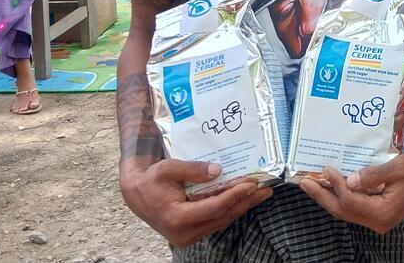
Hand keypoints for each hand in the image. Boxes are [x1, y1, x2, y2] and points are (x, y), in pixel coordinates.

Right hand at [120, 160, 272, 247]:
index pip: (214, 207)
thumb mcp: (168, 168)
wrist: (136, 195)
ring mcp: (188, 235)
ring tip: (261, 192)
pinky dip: (231, 208)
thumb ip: (193, 169)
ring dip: (242, 206)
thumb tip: (217, 170)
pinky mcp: (192, 232)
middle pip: (223, 216)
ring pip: (222, 220)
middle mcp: (184, 232)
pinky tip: (244, 198)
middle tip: (267, 188)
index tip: (252, 183)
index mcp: (177, 217)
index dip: (235, 195)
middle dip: (247, 202)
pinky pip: (216, 220)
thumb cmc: (151, 180)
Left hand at [299, 153, 403, 234]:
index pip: (351, 201)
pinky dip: (338, 197)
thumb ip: (374, 174)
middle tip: (304, 182)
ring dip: (327, 197)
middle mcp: (377, 221)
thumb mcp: (398, 167)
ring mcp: (375, 221)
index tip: (328, 169)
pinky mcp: (373, 215)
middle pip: (342, 211)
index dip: (336, 185)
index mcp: (383, 212)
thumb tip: (350, 180)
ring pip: (344, 211)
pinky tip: (328, 187)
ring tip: (310, 185)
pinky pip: (351, 208)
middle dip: (321, 196)